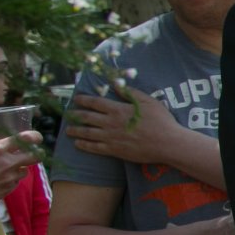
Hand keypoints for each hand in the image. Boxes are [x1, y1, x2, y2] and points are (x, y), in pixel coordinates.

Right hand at [0, 134, 36, 205]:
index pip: (25, 139)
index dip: (34, 137)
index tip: (35, 138)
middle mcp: (8, 162)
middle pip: (36, 156)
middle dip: (35, 153)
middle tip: (28, 153)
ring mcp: (11, 177)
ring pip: (26, 170)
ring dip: (19, 168)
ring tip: (5, 169)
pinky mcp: (10, 189)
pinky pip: (16, 181)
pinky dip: (12, 179)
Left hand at [65, 86, 184, 164]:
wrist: (167, 143)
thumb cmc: (160, 120)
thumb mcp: (148, 102)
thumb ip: (130, 93)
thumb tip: (116, 84)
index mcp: (118, 109)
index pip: (95, 103)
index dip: (84, 100)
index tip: (76, 99)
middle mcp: (110, 123)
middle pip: (87, 117)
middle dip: (75, 115)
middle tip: (67, 114)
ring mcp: (110, 138)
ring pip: (87, 133)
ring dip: (75, 130)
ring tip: (68, 130)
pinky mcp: (114, 150)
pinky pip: (94, 148)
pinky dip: (84, 145)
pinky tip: (78, 144)